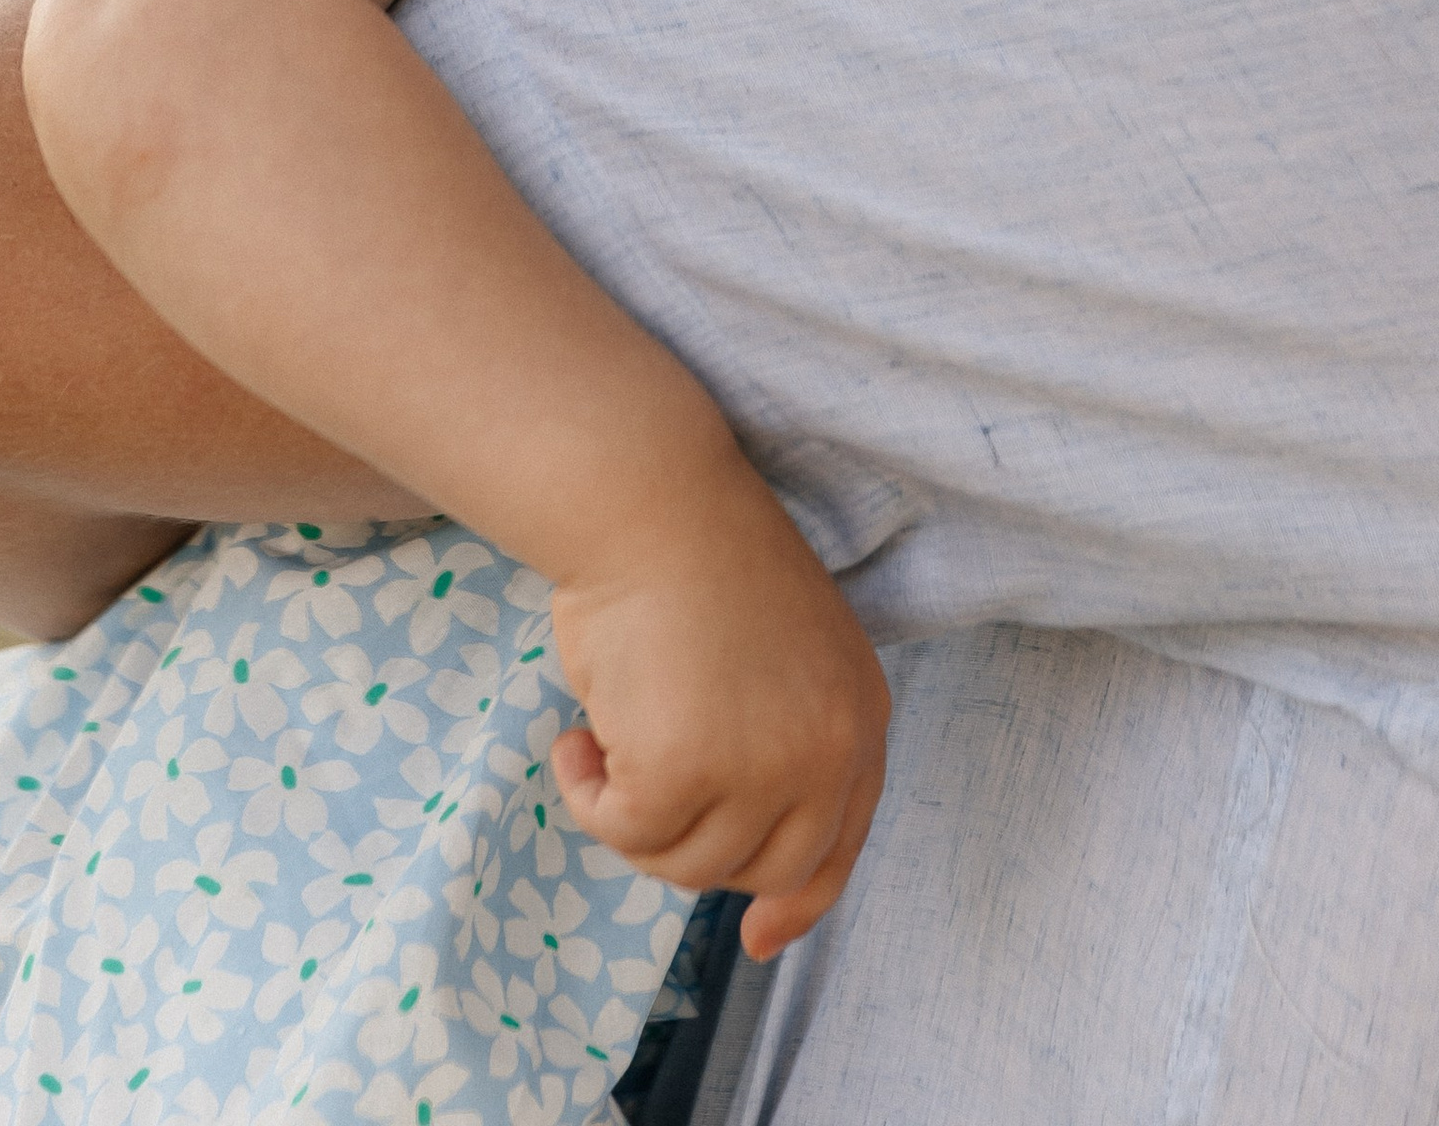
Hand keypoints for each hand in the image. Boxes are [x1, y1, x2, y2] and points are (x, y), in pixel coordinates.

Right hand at [546, 458, 889, 959]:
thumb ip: (783, 749)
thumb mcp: (781, 663)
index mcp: (860, 715)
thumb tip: (759, 897)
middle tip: (641, 779)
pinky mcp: (686, 770)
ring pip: (685, 863)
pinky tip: (577, 733)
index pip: (841, 844)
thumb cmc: (698, 565)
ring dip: (630, 815)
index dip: (800, 900)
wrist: (652, 500)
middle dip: (693, 844)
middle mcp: (828, 749)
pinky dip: (586, 794)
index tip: (760, 938)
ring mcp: (763, 765)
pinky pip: (622, 830)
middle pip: (760, 869)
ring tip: (604, 734)